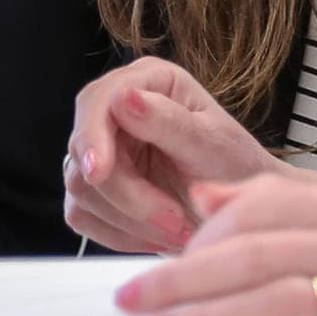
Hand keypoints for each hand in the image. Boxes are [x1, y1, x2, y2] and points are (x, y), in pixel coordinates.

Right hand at [63, 59, 274, 253]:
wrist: (235, 211)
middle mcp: (117, 110)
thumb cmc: (235, 168)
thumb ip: (168, 121)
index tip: (101, 171)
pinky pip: (83, 216)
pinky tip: (156, 233)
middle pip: (85, 153)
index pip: (97, 101)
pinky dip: (122, 234)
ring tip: (179, 229)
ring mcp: (101, 151)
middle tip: (174, 221)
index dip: (92, 137)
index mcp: (149, 81)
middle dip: (129, 195)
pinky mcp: (93, 191)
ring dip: (132, 220)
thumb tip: (122, 97)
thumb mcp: (213, 144)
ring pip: (82, 190)